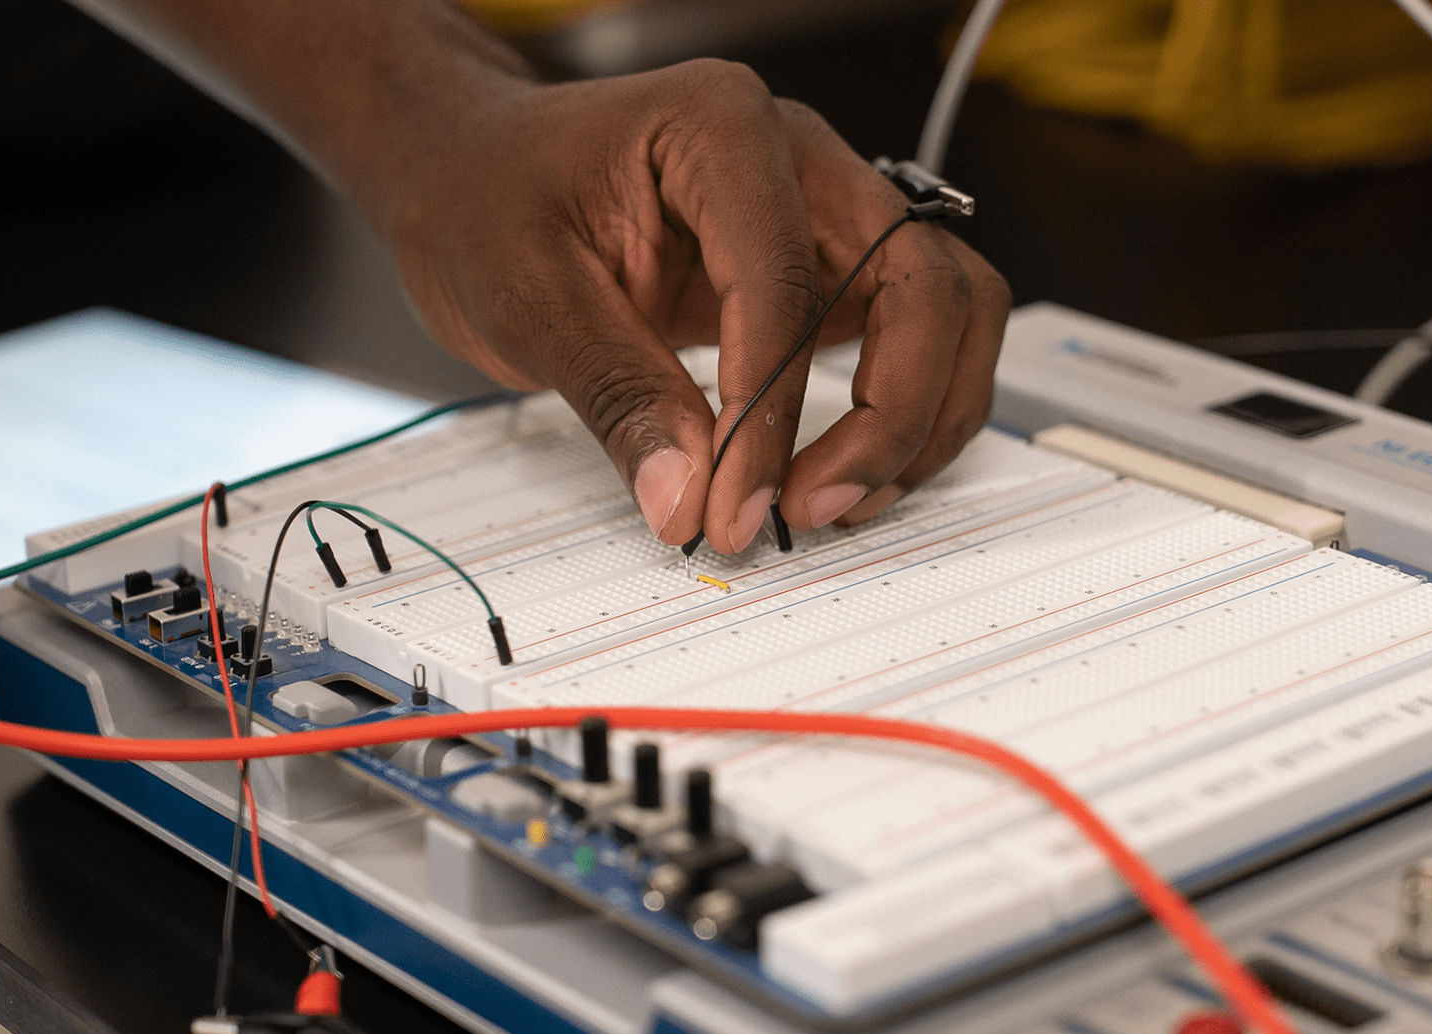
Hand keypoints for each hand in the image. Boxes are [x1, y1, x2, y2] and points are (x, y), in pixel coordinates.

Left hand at [364, 58, 1010, 552]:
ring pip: (953, 308)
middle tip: (808, 509)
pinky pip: (922, 334)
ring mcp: (830, 208)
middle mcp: (801, 156)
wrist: (477, 172)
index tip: (733, 508)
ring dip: (922, 417)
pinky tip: (841, 472)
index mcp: (720, 127)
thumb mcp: (529, 296)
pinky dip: (908, 411)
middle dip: (890, 415)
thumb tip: (684, 495)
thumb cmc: (493, 199)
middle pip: (924, 283)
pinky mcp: (834, 266)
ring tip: (837, 500)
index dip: (771, 415)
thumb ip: (619, 395)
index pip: (786, 283)